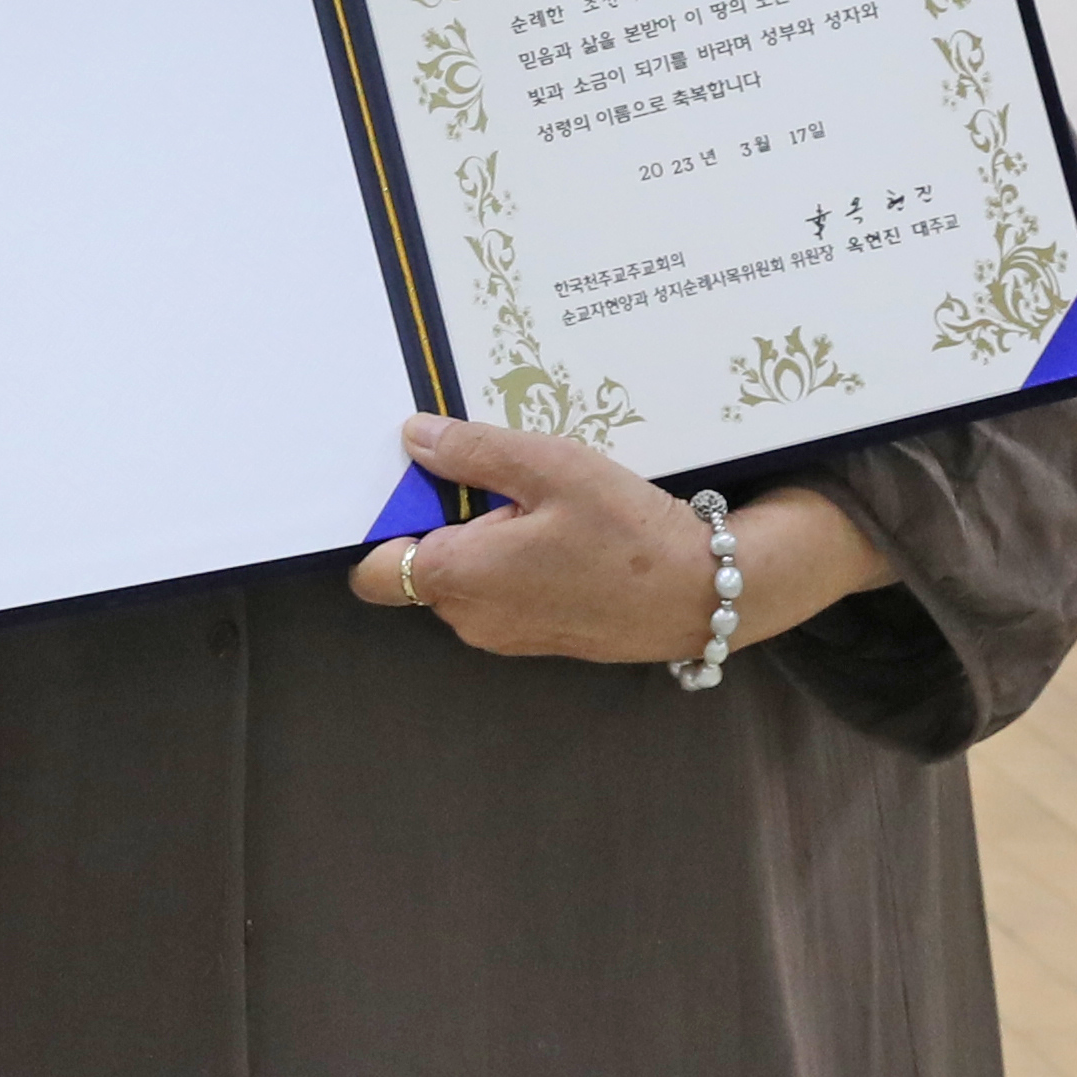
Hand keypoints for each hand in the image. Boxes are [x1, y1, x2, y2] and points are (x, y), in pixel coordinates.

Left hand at [358, 416, 893, 663]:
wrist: (704, 594)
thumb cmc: (625, 529)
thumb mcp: (550, 467)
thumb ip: (473, 452)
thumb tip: (413, 438)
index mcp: (457, 579)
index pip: (372, 570)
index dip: (382, 524)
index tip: (412, 482)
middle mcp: (469, 619)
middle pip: (418, 566)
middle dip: (439, 521)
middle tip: (486, 473)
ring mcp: (506, 635)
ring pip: (462, 579)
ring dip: (480, 538)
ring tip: (530, 495)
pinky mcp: (539, 638)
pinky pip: (501, 593)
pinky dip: (511, 561)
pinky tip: (556, 526)